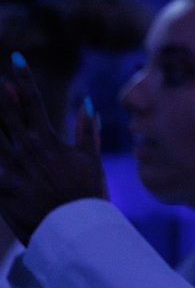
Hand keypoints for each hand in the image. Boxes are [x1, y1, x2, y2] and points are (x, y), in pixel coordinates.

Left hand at [0, 58, 106, 244]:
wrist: (74, 228)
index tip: (16, 59)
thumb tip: (89, 104)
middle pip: (4, 113)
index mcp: (47, 140)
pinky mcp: (1, 187)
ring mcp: (10, 168)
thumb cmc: (86, 195)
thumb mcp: (91, 162)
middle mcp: (26, 149)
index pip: (34, 101)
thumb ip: (89, 132)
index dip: (24, 78)